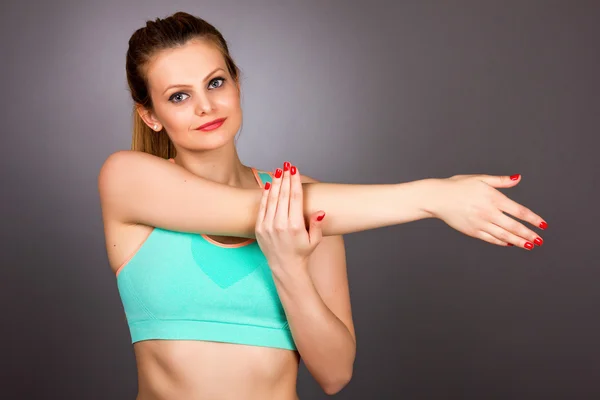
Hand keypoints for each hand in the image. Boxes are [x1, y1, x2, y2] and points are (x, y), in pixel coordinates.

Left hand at [255, 162, 325, 272]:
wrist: (285, 267)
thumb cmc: (302, 252)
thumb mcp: (314, 240)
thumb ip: (316, 225)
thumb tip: (320, 211)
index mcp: (295, 226)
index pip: (295, 198)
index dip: (294, 181)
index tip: (294, 170)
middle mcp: (279, 225)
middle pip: (283, 195)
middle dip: (285, 178)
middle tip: (287, 165)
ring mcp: (267, 226)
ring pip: (271, 199)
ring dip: (275, 183)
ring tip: (278, 171)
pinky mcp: (260, 228)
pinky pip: (262, 208)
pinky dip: (265, 195)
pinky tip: (269, 185)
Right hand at [429, 174, 546, 249]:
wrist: (437, 198)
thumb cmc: (457, 186)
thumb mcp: (480, 178)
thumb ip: (500, 181)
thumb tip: (518, 178)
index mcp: (492, 198)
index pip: (518, 211)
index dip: (533, 219)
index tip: (543, 225)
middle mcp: (488, 212)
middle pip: (513, 226)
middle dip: (529, 234)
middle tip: (540, 240)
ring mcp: (480, 223)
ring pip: (503, 235)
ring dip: (518, 241)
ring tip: (529, 245)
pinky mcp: (472, 231)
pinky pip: (490, 238)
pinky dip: (501, 242)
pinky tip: (509, 243)